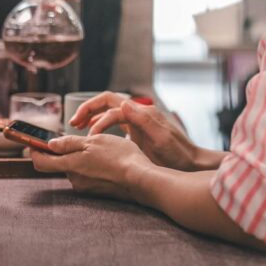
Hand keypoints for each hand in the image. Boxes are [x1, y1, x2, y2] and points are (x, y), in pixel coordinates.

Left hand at [30, 134, 149, 201]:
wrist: (141, 179)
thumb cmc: (119, 156)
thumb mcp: (94, 141)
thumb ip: (70, 143)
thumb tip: (50, 144)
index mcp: (71, 164)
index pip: (42, 162)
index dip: (35, 151)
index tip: (34, 143)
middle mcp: (75, 179)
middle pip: (60, 165)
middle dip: (65, 153)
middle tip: (78, 141)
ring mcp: (86, 187)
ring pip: (76, 170)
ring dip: (82, 160)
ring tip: (101, 150)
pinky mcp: (97, 191)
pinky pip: (88, 177)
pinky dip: (92, 168)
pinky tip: (107, 162)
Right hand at [69, 92, 222, 171]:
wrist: (191, 164)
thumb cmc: (178, 155)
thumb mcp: (161, 139)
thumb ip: (144, 120)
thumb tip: (124, 103)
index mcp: (143, 112)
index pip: (112, 106)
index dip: (98, 120)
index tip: (90, 138)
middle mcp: (139, 113)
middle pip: (108, 101)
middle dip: (89, 109)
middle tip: (73, 123)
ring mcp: (139, 121)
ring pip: (110, 110)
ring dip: (93, 116)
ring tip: (78, 127)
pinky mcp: (138, 131)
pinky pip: (115, 122)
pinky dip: (101, 125)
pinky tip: (94, 137)